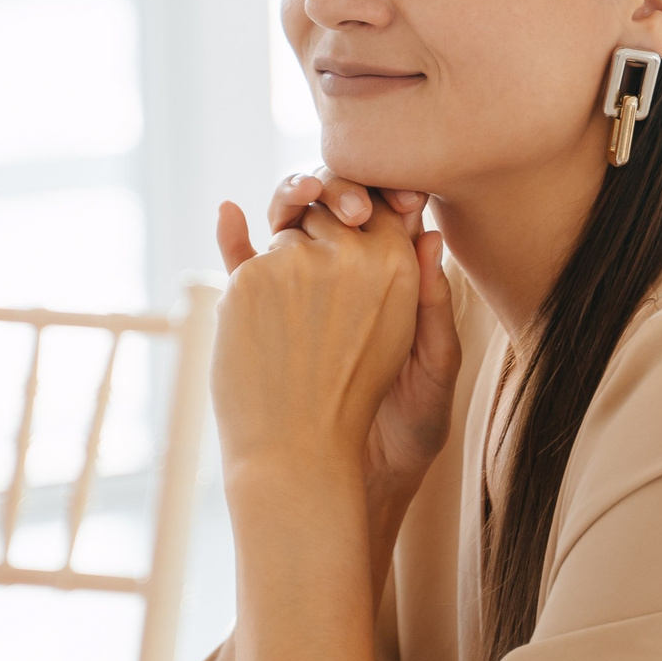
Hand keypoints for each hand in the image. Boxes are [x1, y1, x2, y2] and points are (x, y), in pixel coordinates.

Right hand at [217, 172, 460, 547]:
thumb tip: (430, 236)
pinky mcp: (263, 306)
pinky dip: (234, 235)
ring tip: (301, 197)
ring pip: (291, 222)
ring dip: (291, 197)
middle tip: (352, 206)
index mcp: (393, 279)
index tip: (401, 195)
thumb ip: (431, 309)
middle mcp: (346, 272)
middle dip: (337, 188)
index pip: (386, 215)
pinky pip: (245, 261)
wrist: (351, 473)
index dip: (389, 194)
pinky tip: (230, 216)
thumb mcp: (431, 370)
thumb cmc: (407, 429)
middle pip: (334, 205)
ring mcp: (302, 287)